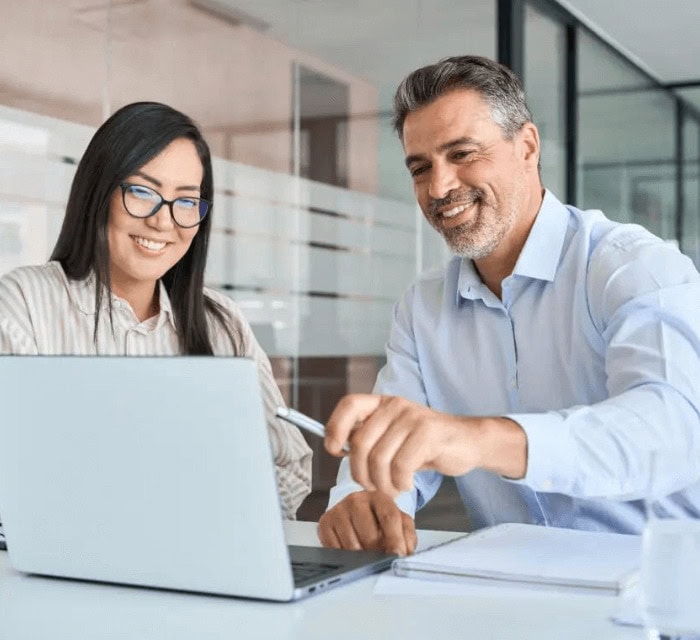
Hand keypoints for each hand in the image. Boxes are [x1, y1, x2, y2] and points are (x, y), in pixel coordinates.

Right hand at [318, 491, 416, 555]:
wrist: (356, 512)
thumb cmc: (380, 520)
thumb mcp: (399, 523)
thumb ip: (407, 537)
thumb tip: (404, 555)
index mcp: (379, 497)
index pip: (389, 518)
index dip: (395, 540)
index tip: (397, 556)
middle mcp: (357, 500)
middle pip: (370, 535)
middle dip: (378, 552)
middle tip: (380, 556)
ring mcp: (339, 510)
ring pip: (352, 546)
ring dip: (361, 557)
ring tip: (366, 554)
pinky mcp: (325, 522)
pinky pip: (335, 549)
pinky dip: (344, 556)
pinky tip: (350, 551)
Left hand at [325, 394, 526, 496]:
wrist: (467, 442)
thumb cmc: (426, 444)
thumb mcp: (394, 437)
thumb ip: (369, 439)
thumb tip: (337, 448)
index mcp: (382, 404)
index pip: (350, 405)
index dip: (335, 426)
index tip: (334, 450)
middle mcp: (395, 406)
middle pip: (360, 443)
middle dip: (361, 473)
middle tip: (373, 486)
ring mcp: (412, 417)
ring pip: (379, 459)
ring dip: (382, 484)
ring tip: (392, 488)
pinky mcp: (428, 433)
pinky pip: (400, 466)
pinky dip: (399, 483)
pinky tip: (406, 484)